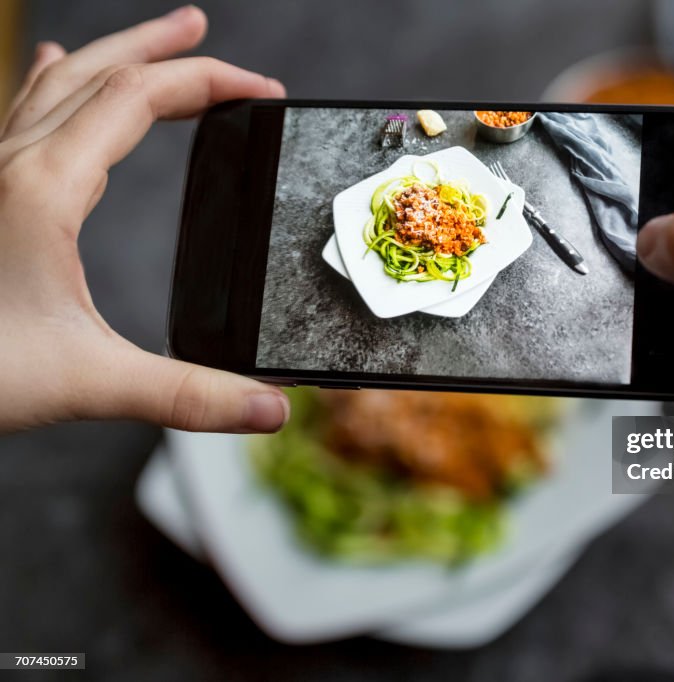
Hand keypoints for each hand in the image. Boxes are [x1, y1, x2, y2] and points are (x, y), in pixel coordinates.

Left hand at [0, 6, 289, 433]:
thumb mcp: (88, 383)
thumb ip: (188, 396)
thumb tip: (271, 408)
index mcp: (44, 187)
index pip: (139, 98)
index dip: (209, 83)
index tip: (262, 93)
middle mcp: (11, 165)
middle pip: (96, 72)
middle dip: (157, 46)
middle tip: (201, 28)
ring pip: (55, 87)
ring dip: (108, 57)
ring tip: (148, 43)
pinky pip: (19, 114)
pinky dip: (52, 84)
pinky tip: (50, 73)